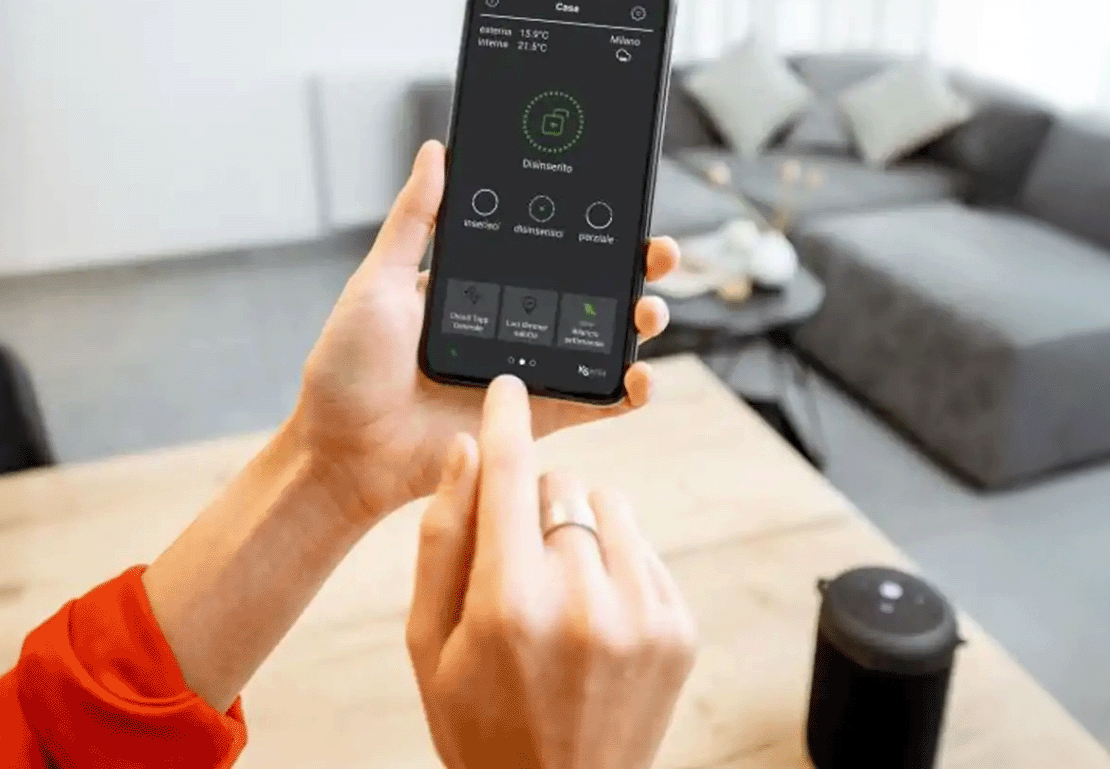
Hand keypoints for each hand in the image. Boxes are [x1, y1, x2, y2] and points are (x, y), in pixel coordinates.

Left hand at [292, 139, 679, 520]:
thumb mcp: (378, 281)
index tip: (624, 202)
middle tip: (658, 252)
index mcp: (481, 285)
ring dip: (641, 321)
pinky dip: (629, 391)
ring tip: (651, 308)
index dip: (592, 226)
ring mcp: (530, 372)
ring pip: (604, 340)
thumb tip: (437, 150)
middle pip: (592, 288)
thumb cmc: (347, 367)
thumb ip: (415, 219)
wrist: (339, 451)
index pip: (550, 246)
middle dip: (636, 268)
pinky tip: (644, 374)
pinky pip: (597, 403)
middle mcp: (514, 323)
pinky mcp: (536, 420)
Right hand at [408, 376, 696, 768]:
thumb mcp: (430, 643)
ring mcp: (641, 614)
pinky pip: (642, 548)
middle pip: (560, 487)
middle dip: (533, 506)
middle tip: (517, 566)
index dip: (507, 420)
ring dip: (580, 528)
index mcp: (509, 604)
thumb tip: (468, 450)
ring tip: (559, 591)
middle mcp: (582, 601)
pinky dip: (615, 564)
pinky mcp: (679, 627)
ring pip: (608, 507)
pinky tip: (593, 618)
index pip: (509, 476)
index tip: (509, 387)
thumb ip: (444, 540)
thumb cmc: (479, 722)